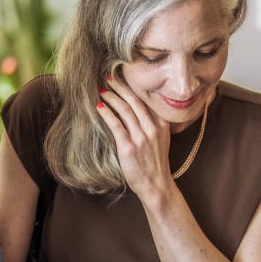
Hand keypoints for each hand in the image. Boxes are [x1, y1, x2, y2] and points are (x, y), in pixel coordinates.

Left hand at [95, 75, 172, 197]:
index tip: (121, 76)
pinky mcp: (129, 147)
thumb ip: (152, 124)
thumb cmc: (155, 163)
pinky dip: (106, 113)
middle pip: (134, 100)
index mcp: (161, 124)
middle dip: (119, 86)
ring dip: (111, 96)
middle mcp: (153, 128)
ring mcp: (141, 137)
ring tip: (101, 89)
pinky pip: (116, 124)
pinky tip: (98, 106)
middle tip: (107, 76)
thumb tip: (136, 109)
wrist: (156, 185)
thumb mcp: (161, 139)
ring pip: (124, 109)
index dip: (131, 86)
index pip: (145, 99)